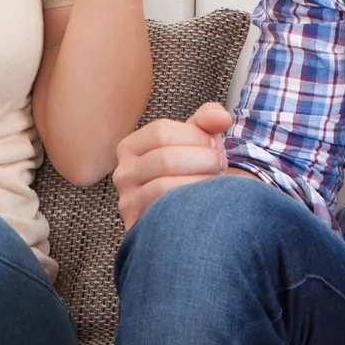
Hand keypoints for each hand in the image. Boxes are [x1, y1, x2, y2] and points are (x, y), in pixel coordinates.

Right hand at [112, 101, 231, 226]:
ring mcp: (127, 202)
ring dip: (200, 183)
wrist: (187, 217)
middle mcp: (122, 173)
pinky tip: (206, 203)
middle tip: (221, 166)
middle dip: (202, 160)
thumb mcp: (197, 142)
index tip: (215, 146)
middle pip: (165, 158)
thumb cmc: (192, 172)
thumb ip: (207, 121)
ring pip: (163, 186)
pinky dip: (191, 205)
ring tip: (216, 185)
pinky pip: (164, 212)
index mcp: (131, 146)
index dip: (196, 136)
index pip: (161, 131)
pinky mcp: (137, 227)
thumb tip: (221, 117)